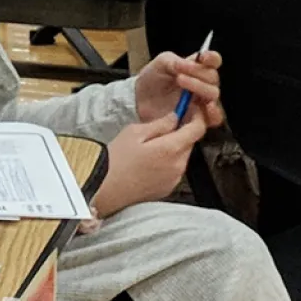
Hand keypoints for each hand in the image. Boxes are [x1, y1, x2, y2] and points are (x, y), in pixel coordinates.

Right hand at [92, 113, 206, 217]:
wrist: (104, 189)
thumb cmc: (114, 161)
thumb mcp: (133, 132)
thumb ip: (159, 124)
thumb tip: (174, 118)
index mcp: (171, 149)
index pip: (197, 129)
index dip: (197, 116)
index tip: (191, 110)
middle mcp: (178, 166)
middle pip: (189, 143)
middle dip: (180, 133)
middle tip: (161, 127)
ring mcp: (173, 180)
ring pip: (181, 157)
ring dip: (172, 149)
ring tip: (148, 147)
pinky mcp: (166, 189)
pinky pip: (173, 171)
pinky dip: (166, 164)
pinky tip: (147, 163)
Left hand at [135, 49, 224, 128]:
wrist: (139, 101)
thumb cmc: (152, 79)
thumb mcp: (161, 64)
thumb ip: (175, 61)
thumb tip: (190, 63)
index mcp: (196, 68)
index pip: (212, 60)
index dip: (212, 58)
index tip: (204, 57)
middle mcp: (203, 83)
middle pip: (213, 78)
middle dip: (199, 74)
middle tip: (179, 77)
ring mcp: (202, 101)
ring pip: (213, 95)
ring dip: (202, 89)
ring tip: (185, 88)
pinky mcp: (200, 118)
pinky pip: (215, 118)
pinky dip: (214, 113)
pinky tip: (206, 107)